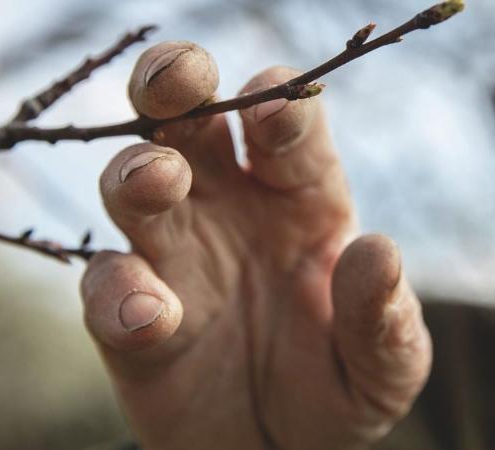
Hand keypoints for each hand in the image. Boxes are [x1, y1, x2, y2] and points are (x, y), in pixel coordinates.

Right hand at [79, 59, 431, 449]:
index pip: (288, 130)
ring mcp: (178, 259)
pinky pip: (108, 286)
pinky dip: (117, 293)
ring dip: (138, 172)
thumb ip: (384, 318)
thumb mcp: (386, 368)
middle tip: (179, 77)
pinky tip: (149, 316)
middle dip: (180, 85)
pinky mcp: (132, 320)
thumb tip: (378, 250)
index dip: (281, 106)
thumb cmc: (343, 392)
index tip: (275, 107)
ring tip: (158, 181)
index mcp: (304, 200)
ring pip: (135, 184)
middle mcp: (233, 210)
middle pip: (195, 121)